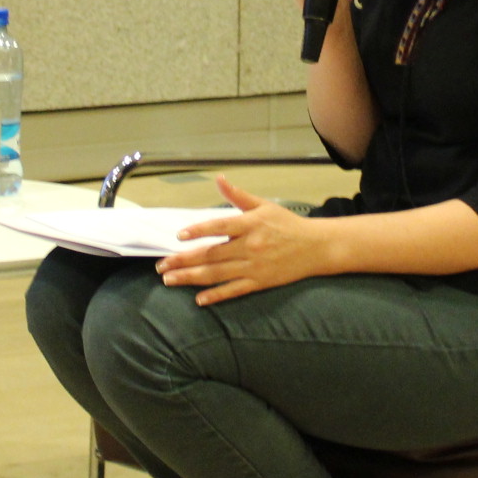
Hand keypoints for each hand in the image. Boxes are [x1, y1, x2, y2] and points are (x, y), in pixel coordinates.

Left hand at [156, 176, 340, 305]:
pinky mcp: (259, 282)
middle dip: (184, 260)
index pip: (220, 226)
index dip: (199, 231)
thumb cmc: (287, 224)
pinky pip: (234, 290)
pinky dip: (216, 296)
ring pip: (217, 274)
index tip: (179, 236)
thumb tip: (218, 179)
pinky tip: (198, 299)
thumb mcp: (263, 205)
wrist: (316, 247)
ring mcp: (254, 266)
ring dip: (191, 278)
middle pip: (211, 254)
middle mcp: (250, 246)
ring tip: (170, 280)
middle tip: (162, 265)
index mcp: (250, 224)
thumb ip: (238, 196)